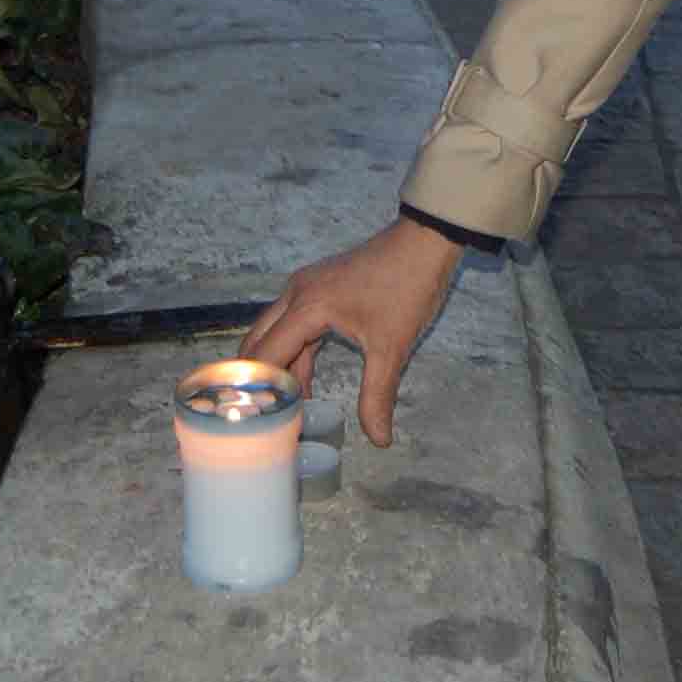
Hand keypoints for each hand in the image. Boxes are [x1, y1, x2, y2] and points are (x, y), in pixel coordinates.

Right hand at [240, 215, 465, 447]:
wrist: (424, 241)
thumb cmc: (406, 289)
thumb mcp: (392, 347)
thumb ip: (378, 396)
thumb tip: (379, 440)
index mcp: (306, 308)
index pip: (265, 356)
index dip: (259, 390)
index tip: (257, 423)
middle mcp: (295, 295)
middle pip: (258, 342)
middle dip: (259, 379)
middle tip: (261, 418)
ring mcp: (305, 288)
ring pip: (275, 333)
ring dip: (278, 367)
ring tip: (284, 409)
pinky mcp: (318, 287)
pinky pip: (293, 325)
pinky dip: (294, 352)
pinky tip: (305, 382)